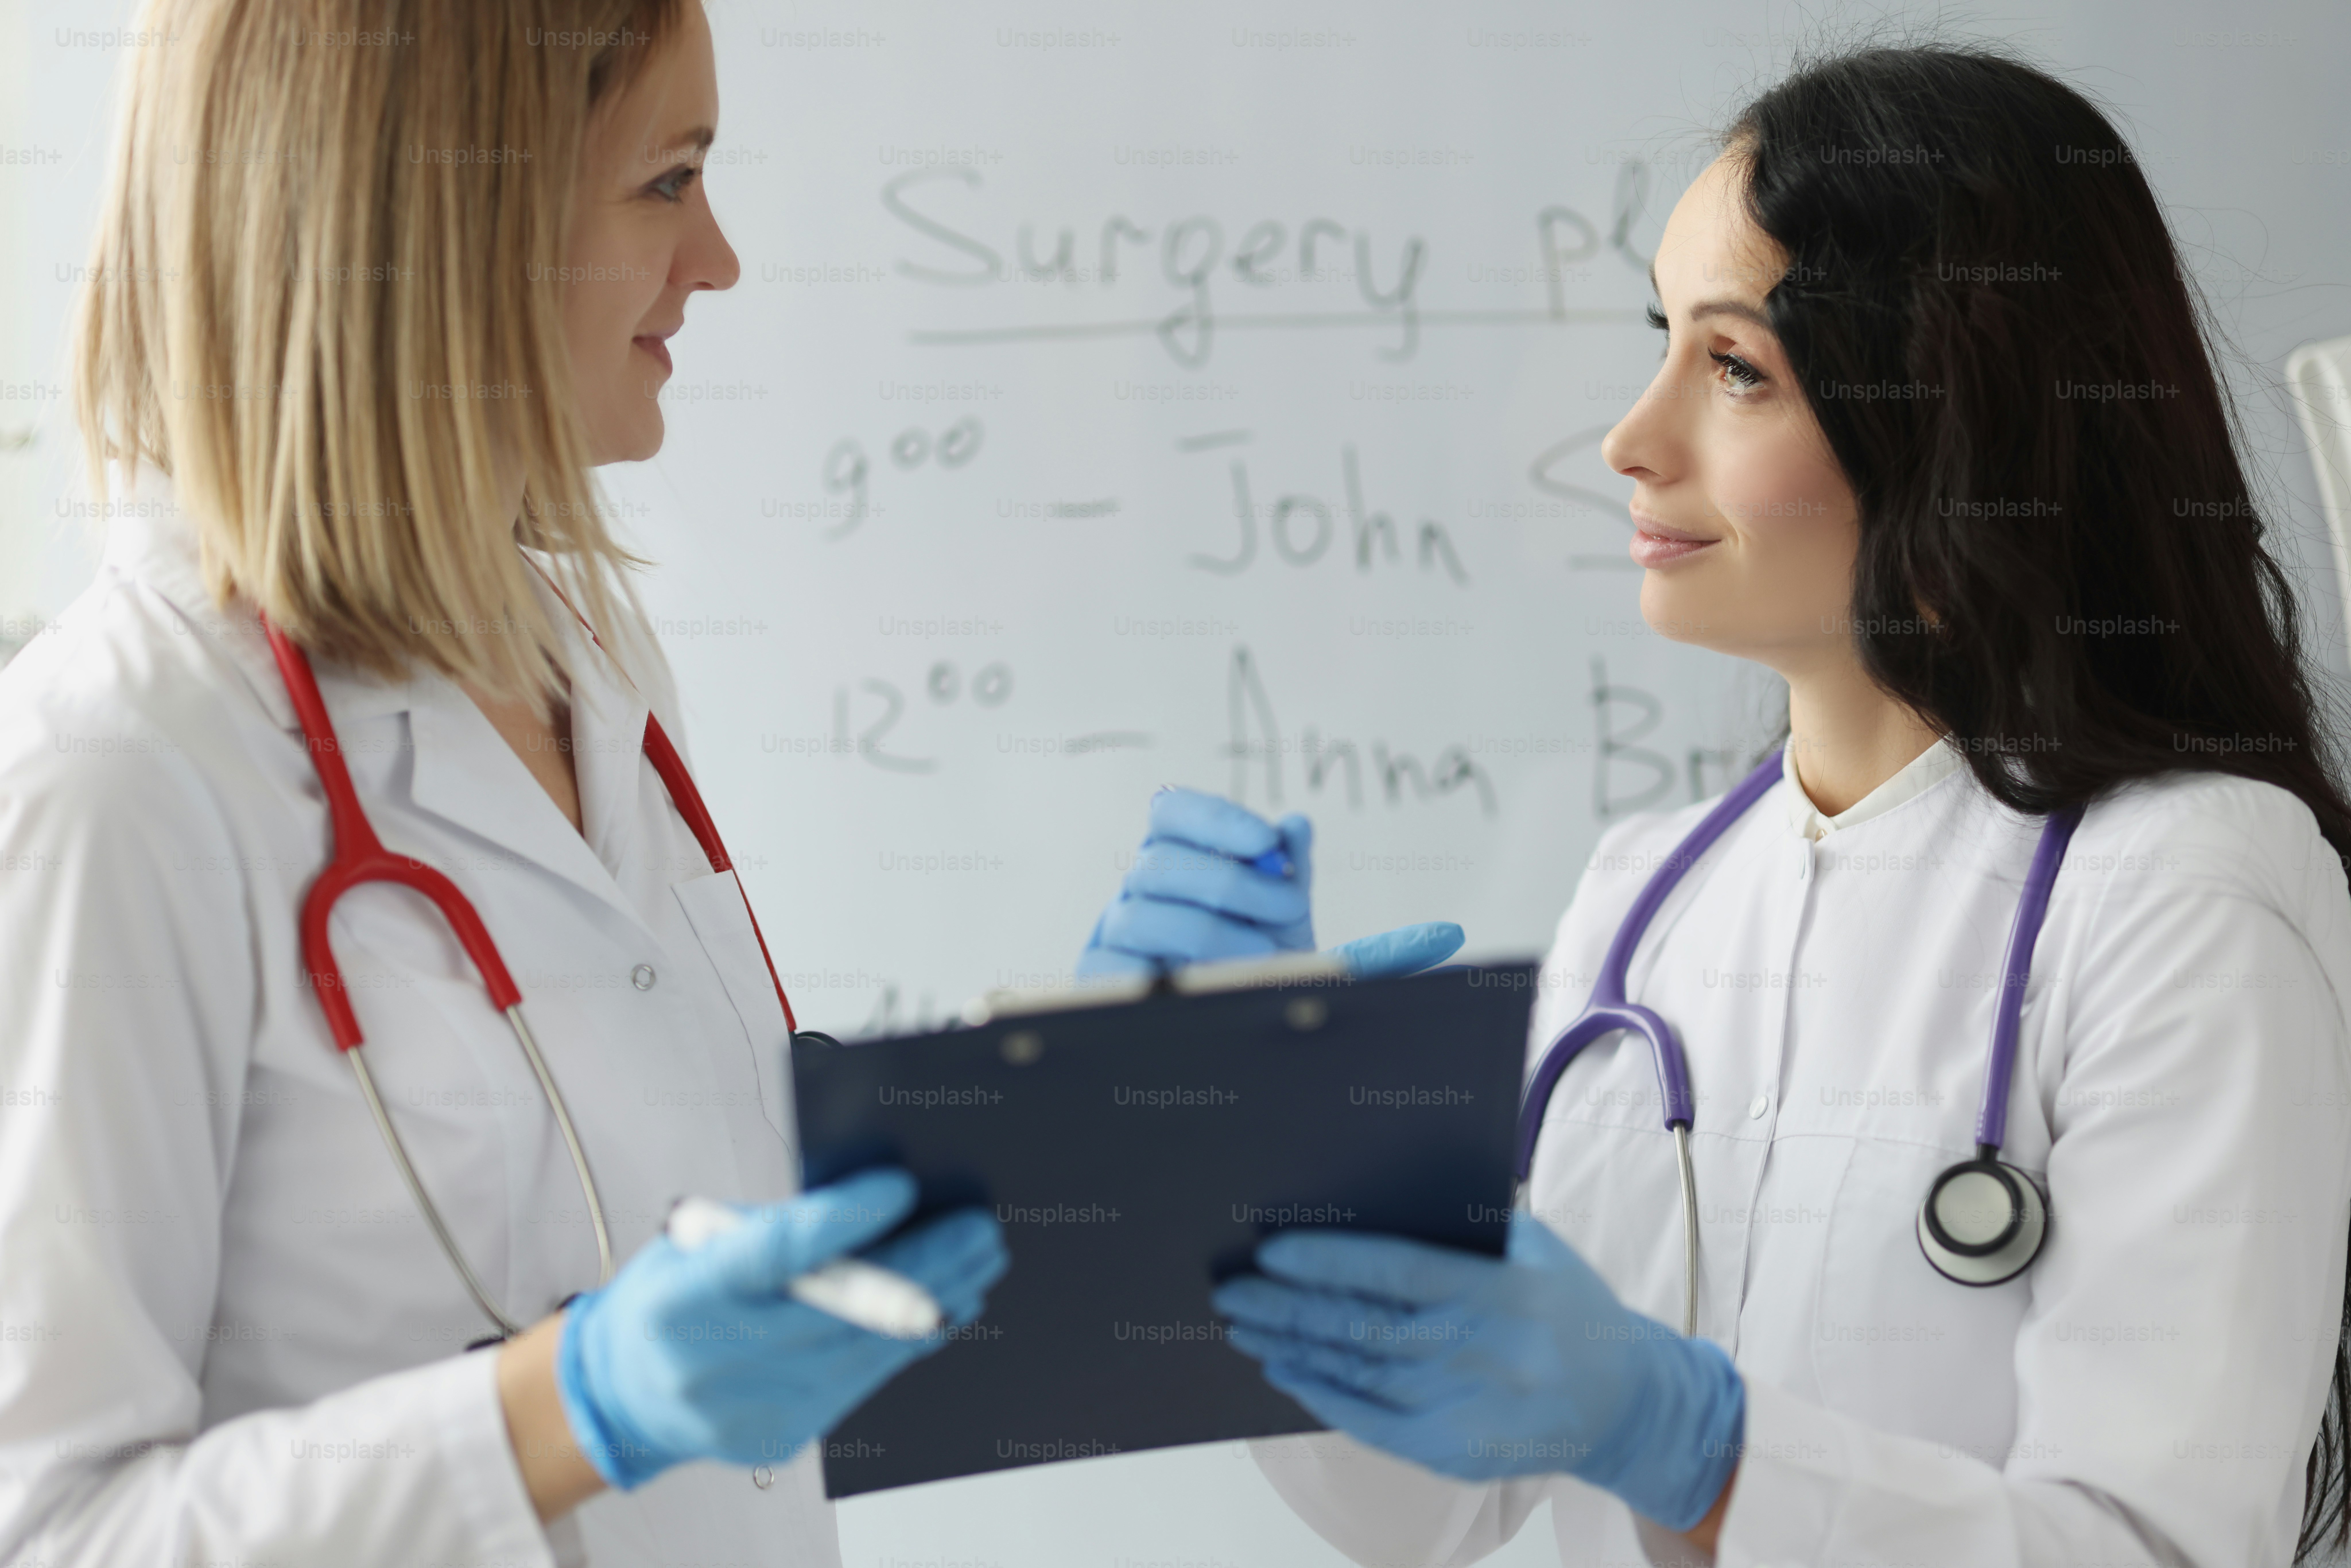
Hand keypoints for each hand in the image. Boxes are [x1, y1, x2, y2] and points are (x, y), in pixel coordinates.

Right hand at [554, 1168, 1007, 1489]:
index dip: (840, 1220)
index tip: (901, 1186)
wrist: (625, 1392)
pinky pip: (858, 1382)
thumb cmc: (667, 1301)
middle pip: (836, 1312)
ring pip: (861, 1352)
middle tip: (977, 1231)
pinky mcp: (782, 1438)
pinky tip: (945, 1310)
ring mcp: (749, 1409)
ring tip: (978, 1263)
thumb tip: (871, 1205)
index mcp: (681, 1299)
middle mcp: (713, 1362)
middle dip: (919, 1268)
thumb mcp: (697, 1243)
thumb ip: (773, 1229)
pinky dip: (904, 1343)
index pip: (772, 1255)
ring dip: (931, 1304)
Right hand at [1078, 787, 1463, 978]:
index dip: (1215, 819)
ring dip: (1212, 932)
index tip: (1266, 841)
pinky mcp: (1100, 976)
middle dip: (1232, 882)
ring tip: (1264, 953)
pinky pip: (1115, 967)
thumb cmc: (1262, 961)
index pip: (1171, 811)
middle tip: (1289, 906)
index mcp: (1176, 856)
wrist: (1246, 1029)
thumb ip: (1290, 871)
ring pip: (1144, 916)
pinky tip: (1211, 984)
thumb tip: (1296, 826)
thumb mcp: (1284, 917)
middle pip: (1161, 862)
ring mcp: (1115, 930)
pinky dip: (1169, 975)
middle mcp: (1139, 887)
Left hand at [1212, 1214, 1742, 1531]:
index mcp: (1502, 1292)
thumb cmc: (1568, 1309)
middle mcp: (1479, 1352)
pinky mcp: (1452, 1451)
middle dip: (1288, 1307)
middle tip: (1231, 1287)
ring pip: (1356, 1374)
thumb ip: (1470, 1225)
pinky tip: (1283, 1369)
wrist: (1624, 1403)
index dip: (1332, 1260)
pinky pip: (1370, 1422)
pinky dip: (1320, 1394)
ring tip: (1241, 1323)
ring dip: (1291, 1347)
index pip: (1399, 1271)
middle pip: (1363, 1326)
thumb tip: (1386, 1194)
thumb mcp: (1537, 1250)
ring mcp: (1463, 1408)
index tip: (1275, 1248)